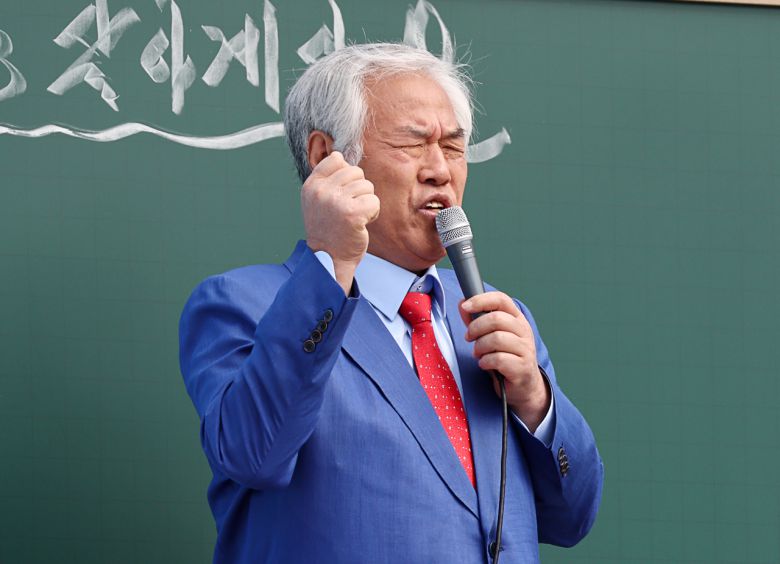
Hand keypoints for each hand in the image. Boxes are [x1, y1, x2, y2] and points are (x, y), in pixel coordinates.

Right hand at [302, 151, 379, 293]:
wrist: (329, 258)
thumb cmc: (328, 228)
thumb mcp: (317, 199)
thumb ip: (326, 178)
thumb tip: (340, 154)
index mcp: (312, 185)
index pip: (336, 159)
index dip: (346, 175)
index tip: (341, 195)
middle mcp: (322, 191)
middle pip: (356, 171)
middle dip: (358, 190)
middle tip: (348, 209)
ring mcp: (336, 201)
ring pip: (367, 186)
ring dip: (366, 202)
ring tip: (353, 218)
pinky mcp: (353, 213)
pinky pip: (374, 201)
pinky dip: (372, 213)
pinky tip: (361, 224)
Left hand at [459, 292, 550, 431]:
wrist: (524, 386)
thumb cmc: (506, 357)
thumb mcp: (490, 336)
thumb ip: (476, 320)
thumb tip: (463, 305)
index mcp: (517, 319)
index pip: (501, 299)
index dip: (481, 300)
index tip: (465, 306)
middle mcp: (524, 331)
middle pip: (496, 318)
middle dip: (476, 328)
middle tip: (469, 338)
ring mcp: (525, 349)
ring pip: (496, 338)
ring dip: (480, 347)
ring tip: (478, 354)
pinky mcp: (522, 367)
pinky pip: (498, 359)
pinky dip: (485, 361)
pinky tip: (485, 364)